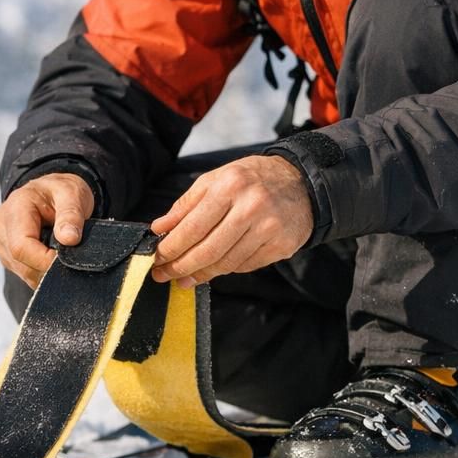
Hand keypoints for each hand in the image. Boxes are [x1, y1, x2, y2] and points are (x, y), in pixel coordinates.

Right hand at [0, 172, 94, 288]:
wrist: (50, 193)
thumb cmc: (61, 192)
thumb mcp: (73, 194)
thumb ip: (71, 215)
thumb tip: (69, 239)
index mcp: (15, 207)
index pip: (21, 246)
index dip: (45, 260)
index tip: (67, 259)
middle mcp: (1, 225)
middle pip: (21, 262)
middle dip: (48, 266)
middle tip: (70, 255)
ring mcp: (0, 241)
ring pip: (23, 271)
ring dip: (45, 270)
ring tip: (60, 251)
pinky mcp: (5, 253)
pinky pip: (24, 273)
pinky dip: (41, 271)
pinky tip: (50, 255)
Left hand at [149, 155, 312, 288]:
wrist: (300, 182)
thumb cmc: (251, 179)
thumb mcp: (216, 179)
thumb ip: (186, 205)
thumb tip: (159, 228)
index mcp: (230, 186)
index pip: (193, 227)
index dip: (171, 247)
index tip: (156, 258)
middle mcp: (251, 207)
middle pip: (208, 250)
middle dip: (181, 267)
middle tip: (163, 275)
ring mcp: (269, 229)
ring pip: (226, 263)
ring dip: (201, 274)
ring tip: (185, 278)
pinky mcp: (281, 246)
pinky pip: (245, 266)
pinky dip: (226, 269)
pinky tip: (215, 268)